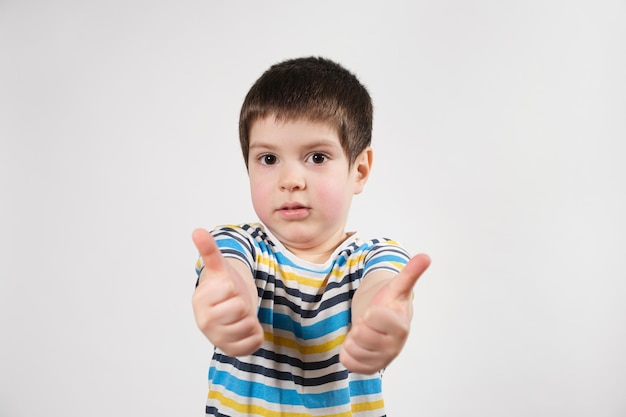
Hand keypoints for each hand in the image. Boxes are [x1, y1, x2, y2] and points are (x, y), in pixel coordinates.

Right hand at [191, 228, 263, 355]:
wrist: (228, 310)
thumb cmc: (224, 288)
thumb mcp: (219, 269)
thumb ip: (210, 251)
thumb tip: (198, 231)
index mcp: (200, 300)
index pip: (231, 290)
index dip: (234, 287)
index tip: (227, 290)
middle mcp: (204, 322)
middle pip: (241, 308)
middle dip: (242, 302)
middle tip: (234, 303)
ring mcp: (217, 339)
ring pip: (249, 324)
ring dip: (249, 317)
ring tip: (239, 315)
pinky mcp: (232, 351)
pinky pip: (255, 341)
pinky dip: (256, 333)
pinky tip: (245, 328)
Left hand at [339, 254, 430, 373]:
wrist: (383, 325)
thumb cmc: (388, 304)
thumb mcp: (396, 287)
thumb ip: (410, 273)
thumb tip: (425, 256)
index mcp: (401, 326)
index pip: (373, 317)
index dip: (370, 312)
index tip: (377, 311)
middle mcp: (394, 347)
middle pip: (361, 333)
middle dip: (360, 324)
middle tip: (369, 323)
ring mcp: (382, 360)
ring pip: (353, 348)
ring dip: (353, 337)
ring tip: (364, 333)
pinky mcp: (369, 369)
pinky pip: (347, 362)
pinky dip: (347, 352)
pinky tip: (358, 345)